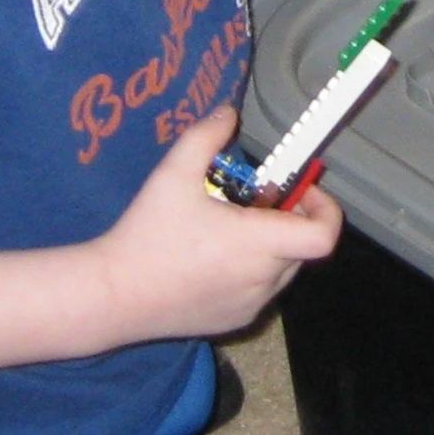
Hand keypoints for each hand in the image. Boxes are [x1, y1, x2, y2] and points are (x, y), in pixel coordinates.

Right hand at [94, 108, 341, 343]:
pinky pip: (261, 291)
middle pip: (303, 247)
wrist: (109, 297)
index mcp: (257, 245)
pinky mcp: (233, 321)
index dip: (325, 210)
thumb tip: (228, 113)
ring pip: (283, 270)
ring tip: (232, 227)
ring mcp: (250, 305)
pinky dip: (254, 271)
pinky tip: (215, 258)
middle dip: (291, 219)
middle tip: (257, 200)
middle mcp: (262, 279)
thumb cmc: (146, 236)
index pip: (323, 237)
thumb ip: (206, 136)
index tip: (300, 191)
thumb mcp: (173, 173)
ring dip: (273, 245)